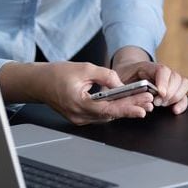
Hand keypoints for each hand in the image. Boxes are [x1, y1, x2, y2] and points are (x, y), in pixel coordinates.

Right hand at [0, 61, 153, 125]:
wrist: (38, 82)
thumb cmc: (57, 74)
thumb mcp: (85, 68)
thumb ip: (105, 75)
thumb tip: (120, 83)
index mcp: (80, 103)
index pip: (108, 109)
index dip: (127, 109)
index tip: (141, 108)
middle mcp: (80, 115)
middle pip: (110, 114)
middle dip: (130, 108)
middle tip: (148, 103)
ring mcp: (79, 118)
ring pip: (106, 116)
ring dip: (124, 108)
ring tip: (142, 102)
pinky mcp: (80, 117)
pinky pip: (100, 114)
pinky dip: (113, 109)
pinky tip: (125, 102)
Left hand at [112, 50, 187, 114]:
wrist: (127, 72)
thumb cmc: (122, 76)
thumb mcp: (115, 77)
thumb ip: (114, 82)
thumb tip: (115, 89)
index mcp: (147, 66)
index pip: (161, 69)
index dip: (163, 82)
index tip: (160, 93)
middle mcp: (161, 71)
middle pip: (175, 77)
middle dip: (169, 93)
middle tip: (157, 102)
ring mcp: (169, 80)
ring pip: (183, 83)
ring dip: (176, 96)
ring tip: (163, 104)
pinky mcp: (172, 89)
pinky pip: (184, 93)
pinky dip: (182, 102)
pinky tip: (174, 109)